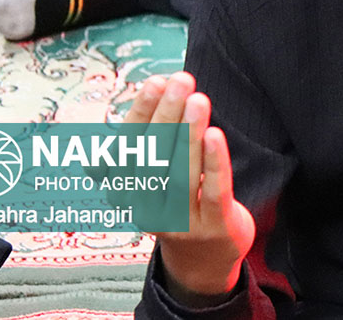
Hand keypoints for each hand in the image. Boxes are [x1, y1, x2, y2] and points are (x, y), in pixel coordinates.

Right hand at [125, 72, 254, 304]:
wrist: (204, 259)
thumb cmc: (180, 201)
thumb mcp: (154, 176)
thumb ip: (153, 137)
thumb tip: (157, 84)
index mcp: (127, 190)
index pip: (129, 147)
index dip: (142, 113)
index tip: (155, 82)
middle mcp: (147, 207)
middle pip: (154, 157)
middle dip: (167, 115)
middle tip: (180, 81)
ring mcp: (181, 220)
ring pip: (181, 173)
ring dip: (188, 133)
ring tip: (197, 100)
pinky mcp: (213, 225)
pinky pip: (212, 189)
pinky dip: (213, 161)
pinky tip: (215, 134)